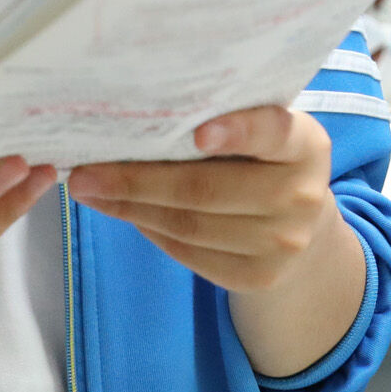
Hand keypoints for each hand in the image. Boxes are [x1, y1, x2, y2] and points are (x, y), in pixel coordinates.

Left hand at [67, 106, 339, 293]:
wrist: (305, 226)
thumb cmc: (268, 160)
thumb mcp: (267, 133)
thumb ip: (230, 119)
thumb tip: (142, 114)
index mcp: (306, 145)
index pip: (273, 133)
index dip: (237, 132)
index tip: (197, 132)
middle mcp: (302, 196)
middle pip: (207, 188)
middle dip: (137, 180)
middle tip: (84, 171)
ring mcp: (283, 243)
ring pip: (189, 225)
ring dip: (131, 207)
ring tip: (90, 191)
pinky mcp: (258, 276)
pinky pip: (189, 254)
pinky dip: (150, 230)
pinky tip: (124, 211)